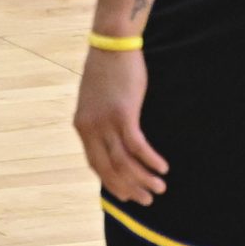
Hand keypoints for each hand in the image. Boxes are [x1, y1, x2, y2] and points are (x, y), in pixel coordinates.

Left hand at [73, 46, 169, 205]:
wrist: (111, 44)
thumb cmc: (107, 70)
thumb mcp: (96, 99)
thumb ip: (99, 120)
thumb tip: (111, 139)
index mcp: (82, 125)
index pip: (95, 164)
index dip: (111, 182)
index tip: (126, 195)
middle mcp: (90, 128)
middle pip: (109, 169)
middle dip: (129, 188)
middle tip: (146, 200)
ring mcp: (106, 122)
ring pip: (124, 162)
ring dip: (143, 179)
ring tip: (159, 189)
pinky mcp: (123, 114)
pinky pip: (137, 146)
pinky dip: (150, 160)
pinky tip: (162, 168)